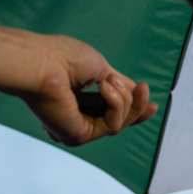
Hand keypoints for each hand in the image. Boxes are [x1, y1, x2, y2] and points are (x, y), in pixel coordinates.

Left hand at [4, 32, 156, 145]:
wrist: (41, 61)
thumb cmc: (61, 56)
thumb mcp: (100, 68)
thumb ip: (118, 83)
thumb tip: (136, 90)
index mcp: (76, 102)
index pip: (109, 111)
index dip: (132, 107)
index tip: (151, 98)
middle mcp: (74, 119)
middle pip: (118, 122)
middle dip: (136, 108)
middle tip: (147, 92)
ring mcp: (76, 130)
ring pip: (119, 124)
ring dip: (124, 99)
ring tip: (110, 80)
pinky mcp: (77, 136)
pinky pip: (113, 125)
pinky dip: (116, 104)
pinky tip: (105, 86)